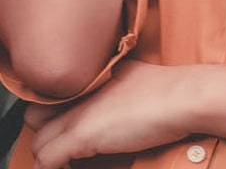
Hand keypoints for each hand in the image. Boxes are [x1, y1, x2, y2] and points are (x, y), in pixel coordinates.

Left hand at [26, 60, 196, 168]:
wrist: (182, 96)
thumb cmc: (167, 89)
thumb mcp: (131, 76)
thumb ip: (111, 84)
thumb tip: (107, 101)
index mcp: (89, 74)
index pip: (50, 95)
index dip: (56, 114)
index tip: (67, 126)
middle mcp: (78, 90)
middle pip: (36, 115)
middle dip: (47, 132)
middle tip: (66, 144)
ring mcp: (77, 112)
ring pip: (38, 142)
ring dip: (50, 155)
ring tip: (70, 160)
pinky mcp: (81, 135)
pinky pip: (46, 160)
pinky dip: (54, 168)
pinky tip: (74, 166)